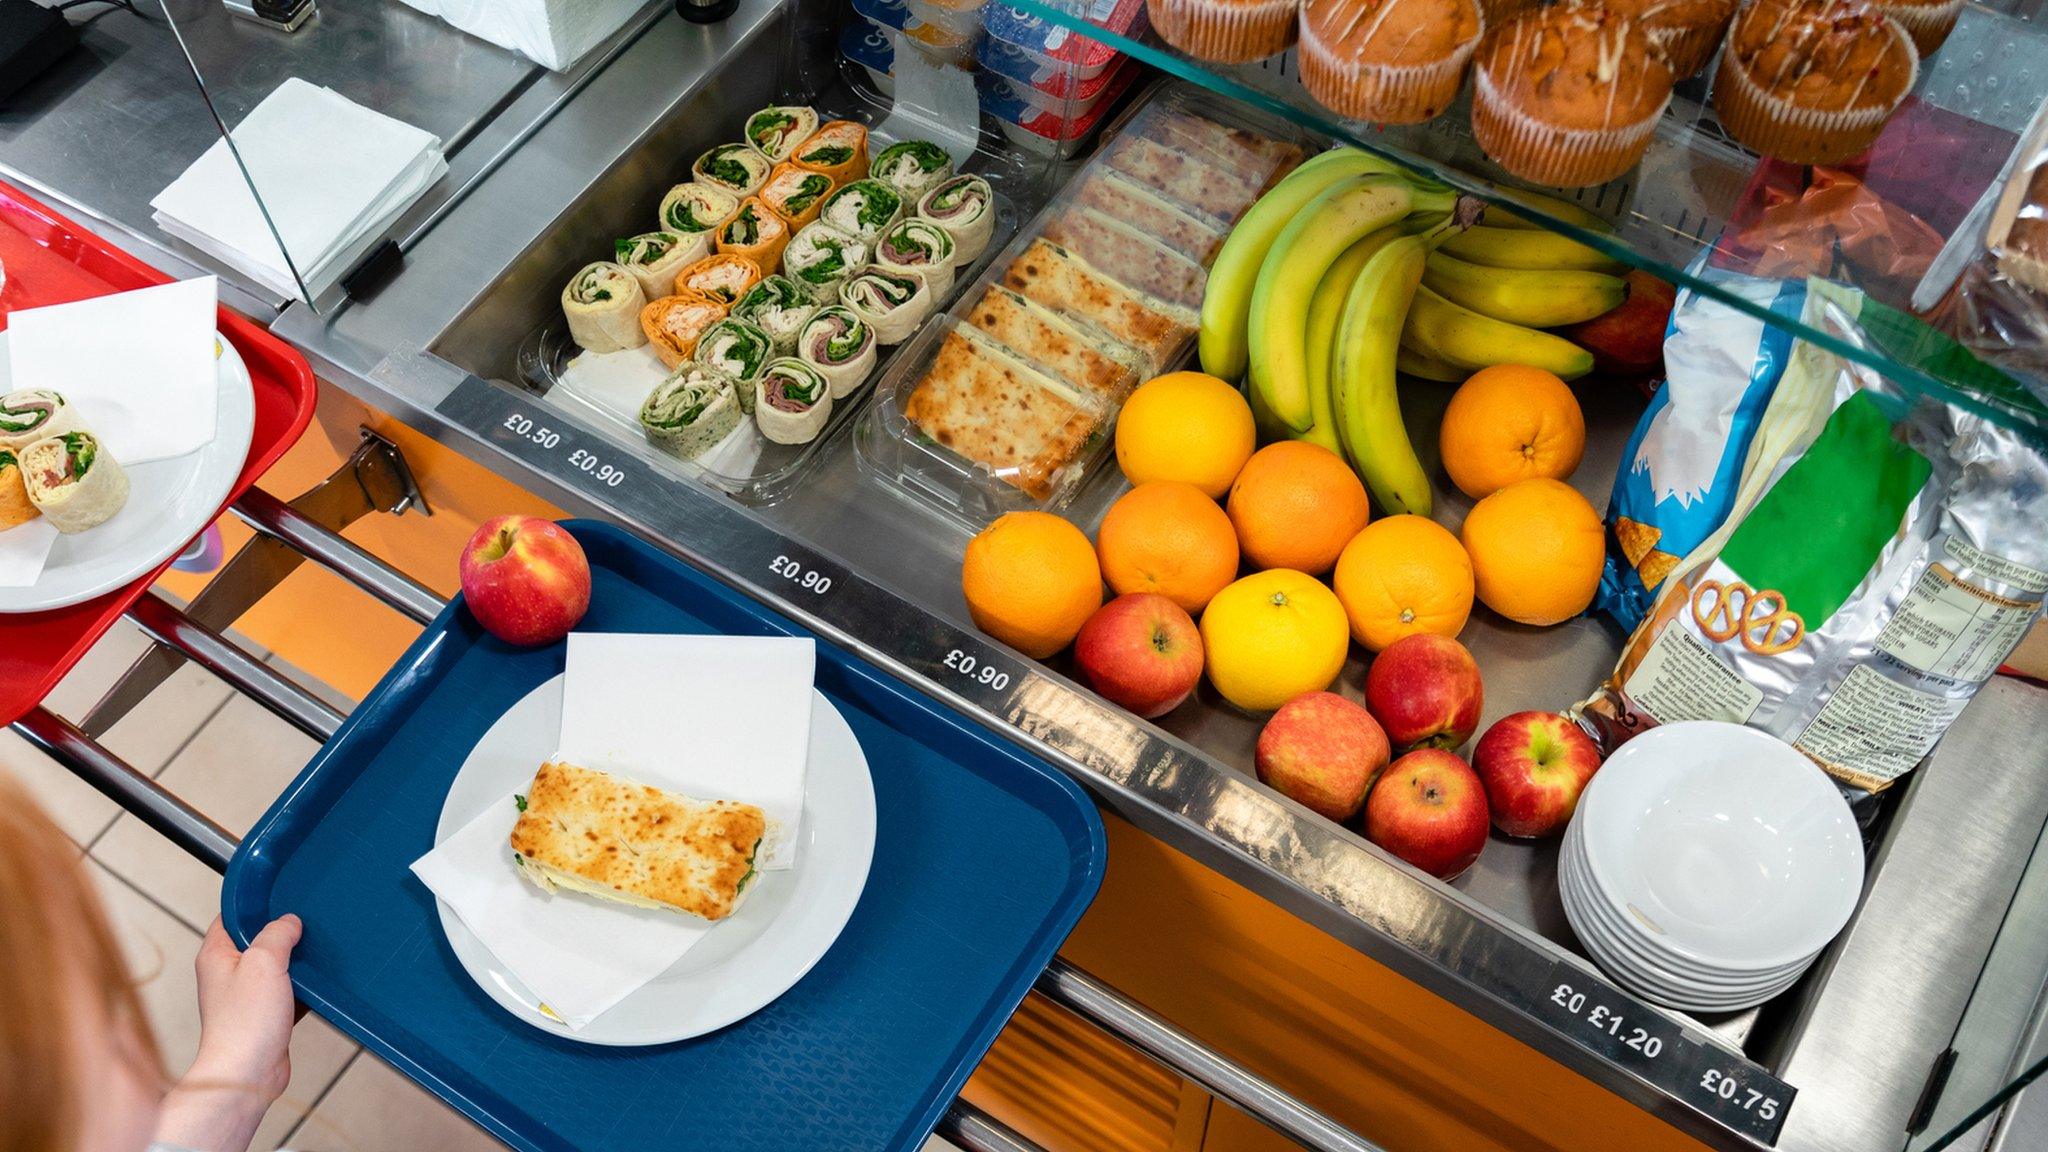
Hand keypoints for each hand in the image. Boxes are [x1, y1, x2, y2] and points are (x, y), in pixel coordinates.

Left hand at [155, 915, 301, 1151]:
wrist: (248, 1073)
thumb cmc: (244, 1024)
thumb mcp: (263, 962)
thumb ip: (277, 934)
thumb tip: (289, 921)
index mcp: (216, 955)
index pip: (231, 915)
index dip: (255, 904)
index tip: (280, 895)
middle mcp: (228, 973)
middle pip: (259, 939)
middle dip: (284, 933)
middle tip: (305, 924)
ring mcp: (247, 995)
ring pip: (277, 966)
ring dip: (297, 961)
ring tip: (315, 953)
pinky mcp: (266, 1015)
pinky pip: (289, 991)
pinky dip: (304, 987)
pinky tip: (319, 984)